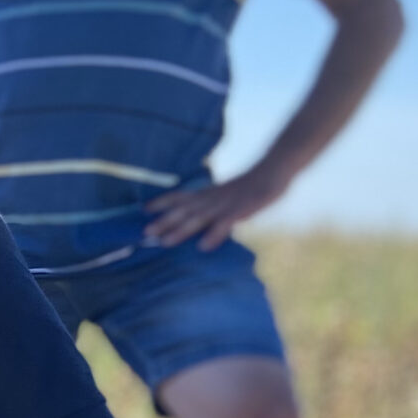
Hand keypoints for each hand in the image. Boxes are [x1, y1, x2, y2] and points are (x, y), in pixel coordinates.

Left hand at [144, 162, 292, 249]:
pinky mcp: (241, 211)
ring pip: (199, 218)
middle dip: (164, 222)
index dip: (163, 202)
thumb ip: (211, 203)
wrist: (273, 170)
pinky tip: (203, 246)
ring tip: (164, 242)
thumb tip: (197, 216)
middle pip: (184, 210)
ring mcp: (225, 204)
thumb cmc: (251, 185)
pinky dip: (213, 235)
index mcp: (208, 193)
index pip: (181, 196)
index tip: (144, 210)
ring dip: (181, 230)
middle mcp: (212, 198)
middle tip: (144, 232)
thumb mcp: (226, 193)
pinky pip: (225, 224)